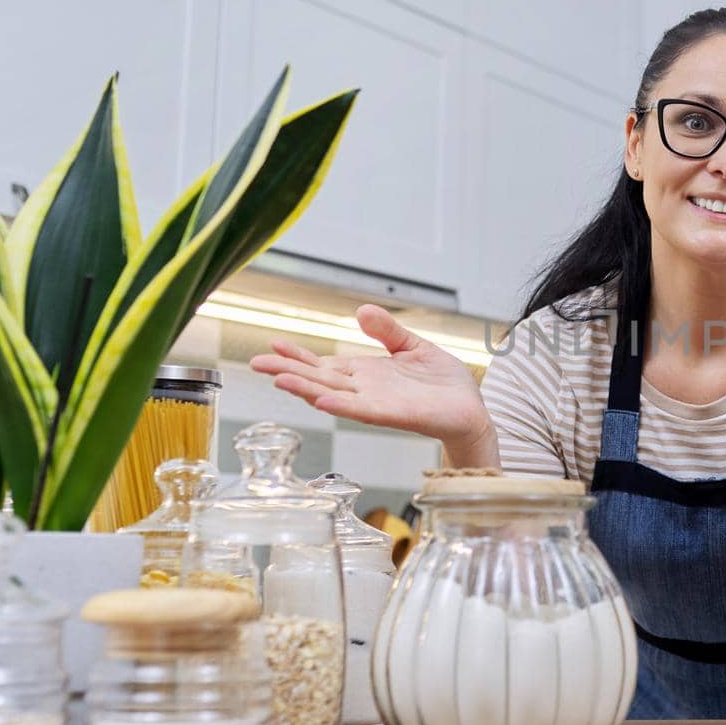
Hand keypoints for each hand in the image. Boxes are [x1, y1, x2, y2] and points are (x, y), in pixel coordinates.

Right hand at [249, 305, 498, 465]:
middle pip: (319, 379)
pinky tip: (323, 400)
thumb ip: (387, 331)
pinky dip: (343, 406)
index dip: (298, 356)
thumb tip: (361, 309)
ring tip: (279, 379)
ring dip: (307, 389)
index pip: (324, 365)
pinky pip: (364, 411)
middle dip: (288, 371)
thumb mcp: (412, 346)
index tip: (271, 345)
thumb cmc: (442, 383)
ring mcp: (377, 404)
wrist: (470, 409)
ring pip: (334, 396)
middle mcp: (365, 390)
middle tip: (255, 362)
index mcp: (366, 374)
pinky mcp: (395, 415)